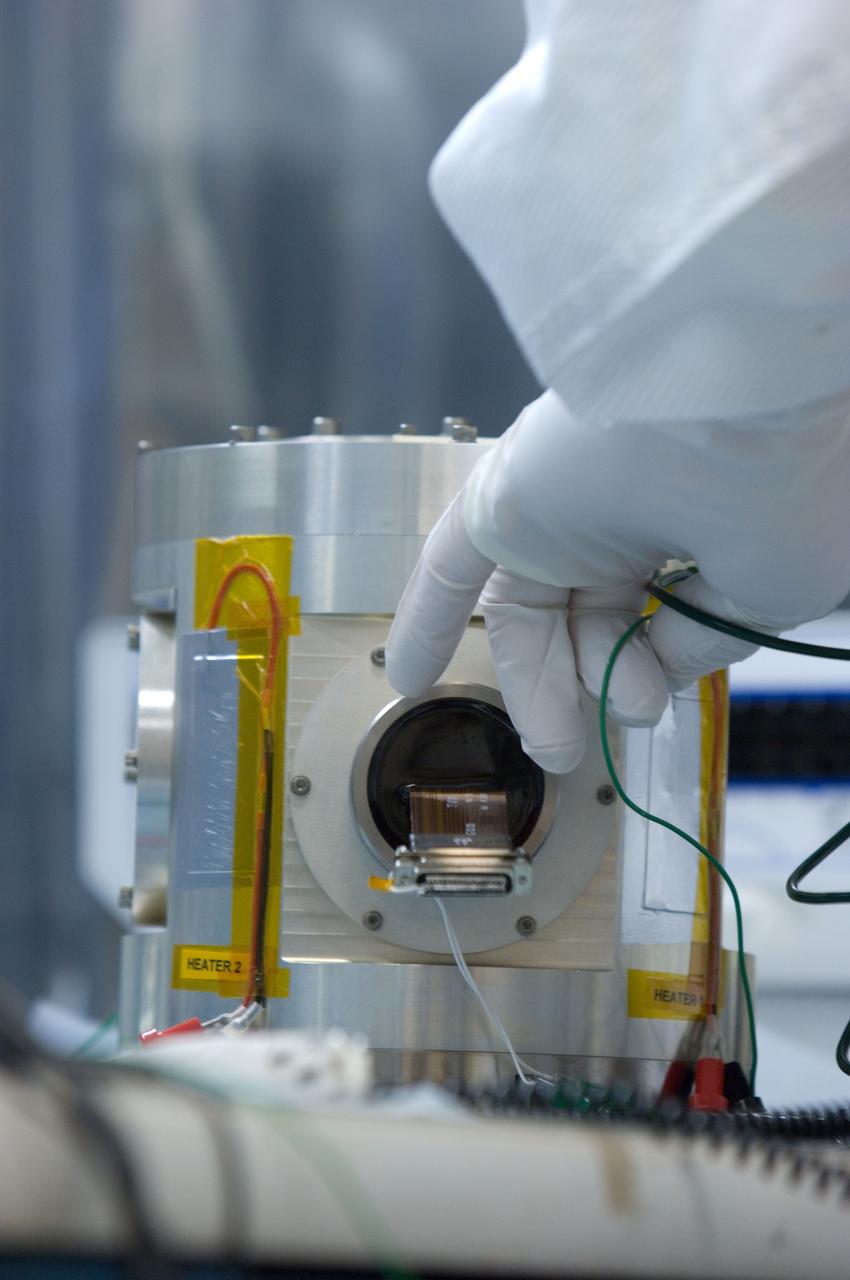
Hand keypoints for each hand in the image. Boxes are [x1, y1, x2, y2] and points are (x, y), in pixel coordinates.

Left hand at [387, 390, 849, 771]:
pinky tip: (406, 674)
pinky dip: (424, 622)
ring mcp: (559, 509)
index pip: (663, 606)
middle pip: (593, 614)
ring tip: (554, 749)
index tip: (660, 705)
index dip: (659, 664)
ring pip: (530, 610)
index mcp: (698, 523)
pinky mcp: (502, 501)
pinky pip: (448, 570)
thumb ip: (707, 639)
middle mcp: (626, 513)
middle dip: (598, 681)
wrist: (733, 391)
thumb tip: (657, 671)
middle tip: (605, 735)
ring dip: (533, 683)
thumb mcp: (770, 590)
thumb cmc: (777, 485)